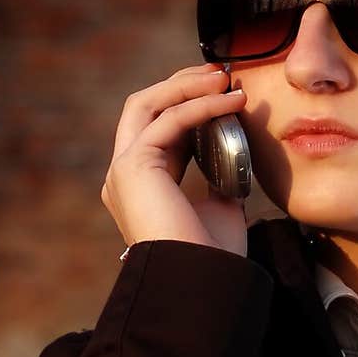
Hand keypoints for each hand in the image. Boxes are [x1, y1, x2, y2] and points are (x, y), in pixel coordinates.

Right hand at [101, 63, 248, 256]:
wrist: (203, 283)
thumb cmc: (213, 256)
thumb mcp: (220, 207)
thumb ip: (219, 177)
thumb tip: (235, 153)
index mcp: (139, 187)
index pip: (156, 130)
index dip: (188, 104)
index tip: (225, 92)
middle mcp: (123, 175)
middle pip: (144, 108)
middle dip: (181, 84)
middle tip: (221, 73)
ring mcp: (122, 170)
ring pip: (148, 104)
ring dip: (187, 85)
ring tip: (226, 78)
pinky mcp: (132, 166)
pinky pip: (168, 121)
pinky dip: (201, 106)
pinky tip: (231, 100)